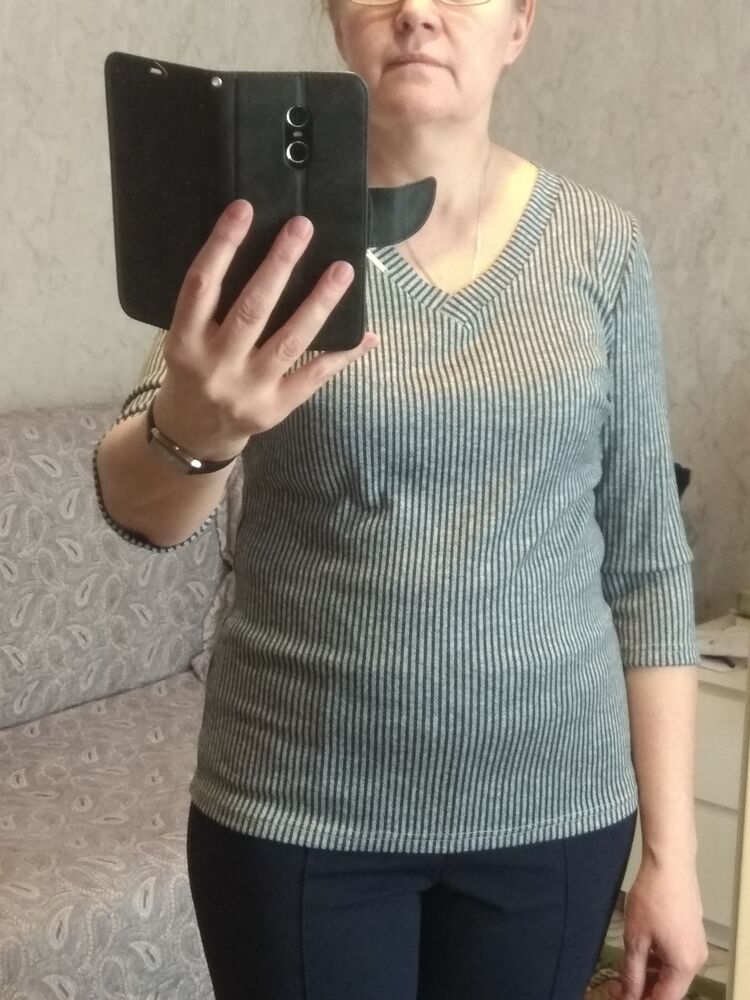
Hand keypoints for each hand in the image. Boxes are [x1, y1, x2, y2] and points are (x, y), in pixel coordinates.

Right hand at [153, 200, 378, 458]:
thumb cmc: (194, 370)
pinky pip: (315, 375)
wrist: (194, 433)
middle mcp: (216, 365)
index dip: (222, 245)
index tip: (245, 208)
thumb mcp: (186, 339)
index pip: (202, 285)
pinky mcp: (276, 408)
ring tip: (342, 269)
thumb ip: (210, 304)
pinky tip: (365, 334)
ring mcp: (249, 389)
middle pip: (252, 308)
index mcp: (184, 341)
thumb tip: (258, 248)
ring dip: (320, 302)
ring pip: (291, 340)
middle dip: (280, 264)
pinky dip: (342, 354)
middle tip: (303, 227)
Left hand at [607, 858, 709, 999]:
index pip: (664, 999)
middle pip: (670, 988)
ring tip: (624, 971)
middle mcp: (696, 960)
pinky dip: (657, 960)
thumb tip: (627, 996)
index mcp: (684, 966)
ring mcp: (695, 945)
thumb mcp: (636, 938)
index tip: (619, 997)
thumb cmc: (652, 898)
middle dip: (643, 989)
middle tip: (617, 986)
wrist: (670, 863)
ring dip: (649, 975)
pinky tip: (639, 954)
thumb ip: (632, 972)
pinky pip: (675, 957)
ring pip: (671, 972)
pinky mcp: (692, 933)